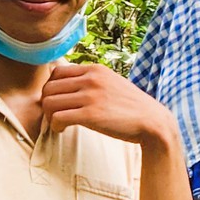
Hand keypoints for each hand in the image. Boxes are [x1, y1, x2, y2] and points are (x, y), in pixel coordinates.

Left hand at [42, 62, 173, 147]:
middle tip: (55, 114)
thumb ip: (93, 80)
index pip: (57, 71)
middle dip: (47, 103)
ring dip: (49, 115)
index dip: (52, 87)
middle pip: (49, 87)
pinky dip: (55, 125)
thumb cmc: (132, 107)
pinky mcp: (91, 115)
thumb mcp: (112, 83)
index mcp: (96, 70)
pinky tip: (63, 129)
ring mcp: (91, 96)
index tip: (58, 100)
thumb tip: (70, 84)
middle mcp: (91, 79)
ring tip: (58, 123)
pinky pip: (57, 117)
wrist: (152, 122)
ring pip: (49, 102)